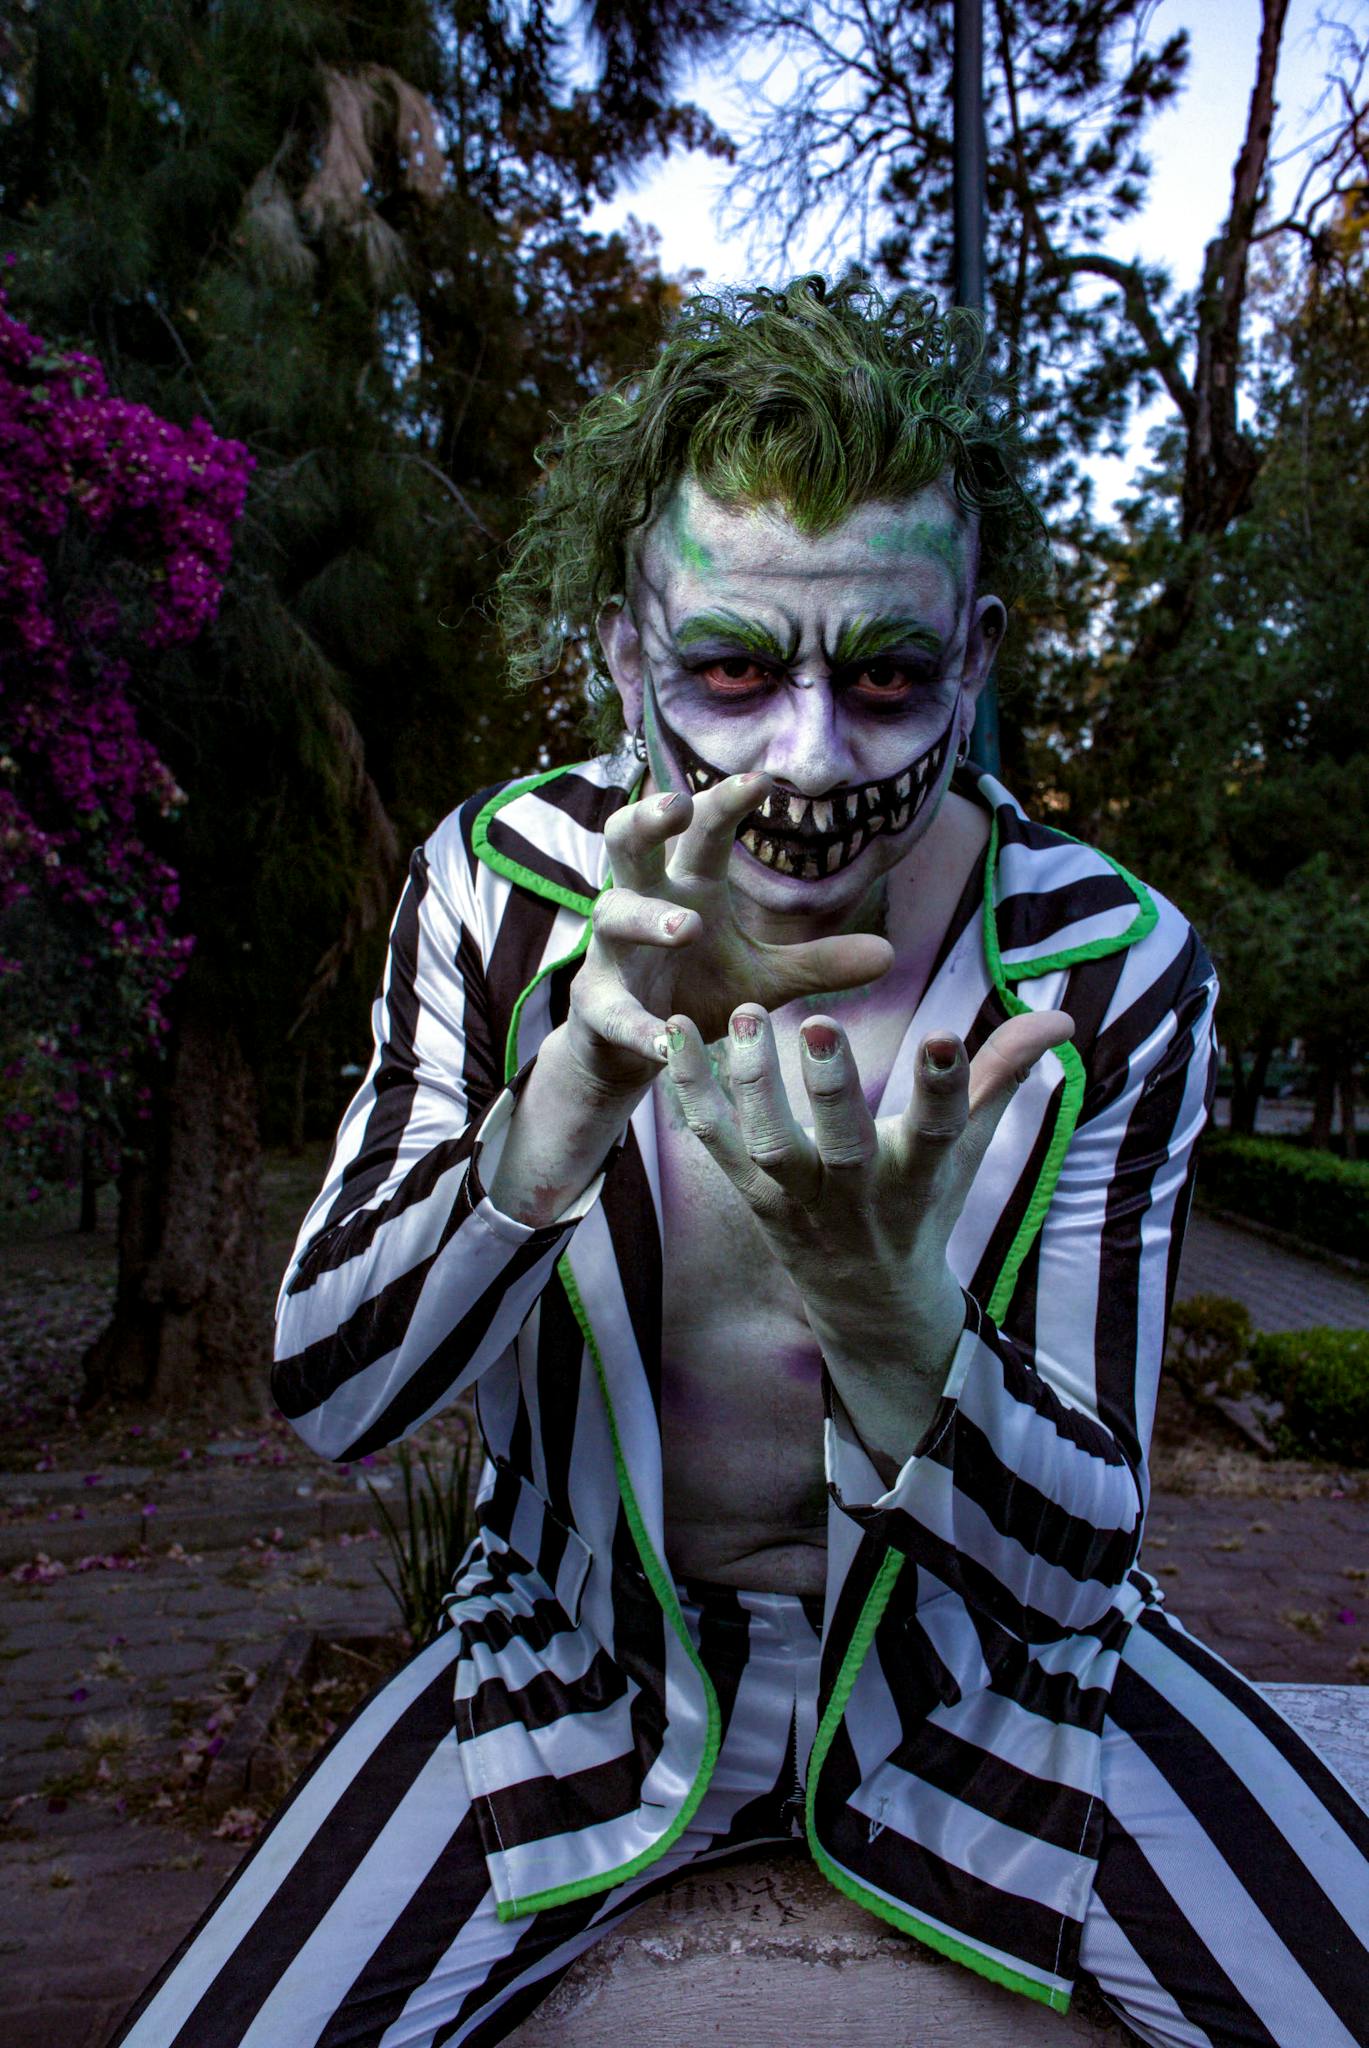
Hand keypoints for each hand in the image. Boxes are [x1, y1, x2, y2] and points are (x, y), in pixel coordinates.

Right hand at [567, 776, 893, 1091]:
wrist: (636, 1051)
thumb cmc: (697, 992)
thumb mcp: (764, 979)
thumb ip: (817, 964)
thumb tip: (889, 954)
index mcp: (686, 888)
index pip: (702, 832)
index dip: (725, 802)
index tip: (763, 780)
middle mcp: (641, 904)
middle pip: (627, 843)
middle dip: (645, 819)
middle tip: (676, 805)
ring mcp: (612, 953)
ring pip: (613, 915)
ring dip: (648, 918)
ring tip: (691, 927)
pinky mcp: (598, 1006)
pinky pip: (613, 1009)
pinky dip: (639, 1025)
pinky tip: (666, 1039)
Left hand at [662, 1002, 1073, 1425]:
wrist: (866, 1301)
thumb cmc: (923, 1206)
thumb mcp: (966, 1150)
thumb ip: (1002, 1075)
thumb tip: (1061, 1016)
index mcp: (917, 1178)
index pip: (936, 1131)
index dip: (943, 1087)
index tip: (944, 1034)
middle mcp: (855, 1194)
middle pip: (841, 1145)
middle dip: (830, 1089)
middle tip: (817, 1024)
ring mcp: (795, 1199)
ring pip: (769, 1146)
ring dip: (751, 1081)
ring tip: (744, 1013)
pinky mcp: (748, 1194)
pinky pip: (712, 1142)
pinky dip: (688, 1090)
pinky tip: (671, 1031)